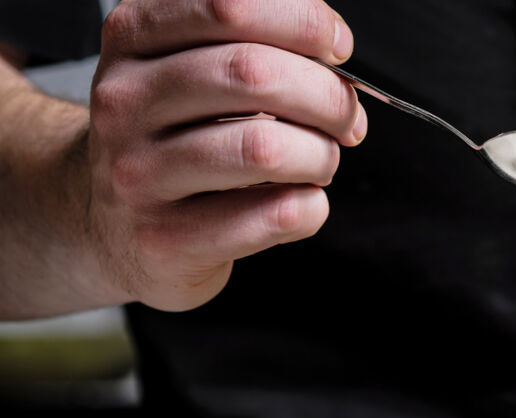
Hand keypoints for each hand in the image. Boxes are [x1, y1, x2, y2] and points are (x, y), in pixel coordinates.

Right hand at [84, 0, 366, 310]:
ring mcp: (140, 174)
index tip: (338, 47)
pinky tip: (300, 200)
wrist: (112, 226)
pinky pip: (275, 215)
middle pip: (254, 74)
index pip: (229, 7)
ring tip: (319, 161)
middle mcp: (126, 101)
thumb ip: (253, 44)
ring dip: (321, 155)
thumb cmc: (173, 139)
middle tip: (346, 117)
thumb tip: (332, 46)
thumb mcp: (190, 68)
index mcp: (135, 38)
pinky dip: (311, 206)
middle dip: (327, 96)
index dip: (304, 22)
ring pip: (266, 148)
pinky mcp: (167, 239)